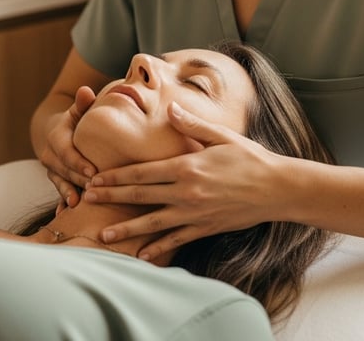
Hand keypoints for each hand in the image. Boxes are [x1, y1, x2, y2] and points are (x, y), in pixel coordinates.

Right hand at [38, 86, 97, 206]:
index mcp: (56, 138)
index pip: (67, 152)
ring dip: (70, 194)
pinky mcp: (56, 180)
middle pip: (65, 170)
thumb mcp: (78, 110)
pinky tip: (64, 215)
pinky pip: (58, 192)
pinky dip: (62, 203)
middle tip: (96, 190)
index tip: (93, 171)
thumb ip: (82, 103)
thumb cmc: (76, 119)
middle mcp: (50, 155)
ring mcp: (51, 170)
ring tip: (82, 205)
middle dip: (80, 181)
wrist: (57, 132)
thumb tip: (85, 90)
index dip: (79, 162)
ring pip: (61, 183)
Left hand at [84, 101, 277, 260]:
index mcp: (187, 166)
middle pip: (141, 196)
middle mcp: (186, 192)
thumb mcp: (221, 135)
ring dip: (127, 228)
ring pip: (153, 223)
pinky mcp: (206, 227)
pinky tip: (142, 254)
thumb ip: (192, 124)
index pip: (143, 172)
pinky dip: (158, 248)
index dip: (116, 176)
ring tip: (103, 235)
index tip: (96, 178)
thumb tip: (170, 109)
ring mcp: (195, 213)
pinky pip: (177, 239)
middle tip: (86, 200)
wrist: (277, 188)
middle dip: (112, 198)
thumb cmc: (249, 157)